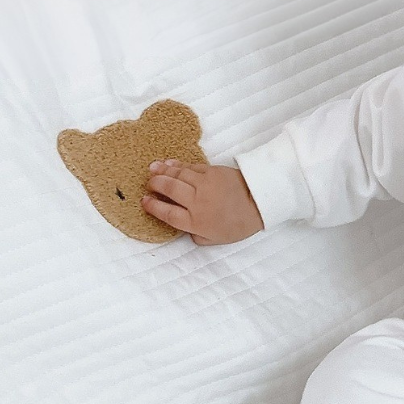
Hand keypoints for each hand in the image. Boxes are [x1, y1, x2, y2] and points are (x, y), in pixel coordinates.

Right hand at [142, 159, 264, 245]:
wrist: (260, 203)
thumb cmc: (239, 224)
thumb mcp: (215, 239)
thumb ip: (195, 235)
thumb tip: (183, 228)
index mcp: (195, 221)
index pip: (166, 213)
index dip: (152, 206)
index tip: (144, 201)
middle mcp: (196, 201)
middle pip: (168, 189)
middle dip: (154, 185)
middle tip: (148, 183)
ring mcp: (203, 184)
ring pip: (176, 175)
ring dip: (162, 171)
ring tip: (152, 169)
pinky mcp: (212, 171)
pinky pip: (189, 167)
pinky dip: (177, 165)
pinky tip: (169, 164)